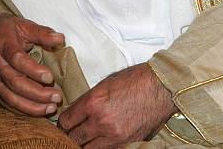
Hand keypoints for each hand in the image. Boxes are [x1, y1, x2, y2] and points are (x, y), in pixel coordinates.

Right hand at [0, 13, 64, 115]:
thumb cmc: (3, 29)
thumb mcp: (22, 24)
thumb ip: (42, 32)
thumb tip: (60, 39)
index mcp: (3, 44)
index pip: (17, 59)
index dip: (34, 70)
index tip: (50, 77)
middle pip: (15, 82)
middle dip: (37, 93)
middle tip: (57, 97)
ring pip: (10, 97)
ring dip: (31, 106)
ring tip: (50, 108)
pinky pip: (5, 102)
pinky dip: (21, 110)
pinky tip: (37, 111)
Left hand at [58, 63, 176, 146]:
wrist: (159, 87)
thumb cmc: (134, 80)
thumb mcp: (105, 84)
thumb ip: (89, 99)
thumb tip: (77, 111)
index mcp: (93, 102)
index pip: (67, 121)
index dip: (62, 123)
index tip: (63, 123)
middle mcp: (101, 121)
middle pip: (74, 138)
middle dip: (70, 135)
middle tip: (70, 133)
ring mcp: (114, 135)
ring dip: (84, 144)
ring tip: (84, 138)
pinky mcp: (126, 143)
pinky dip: (100, 147)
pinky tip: (100, 141)